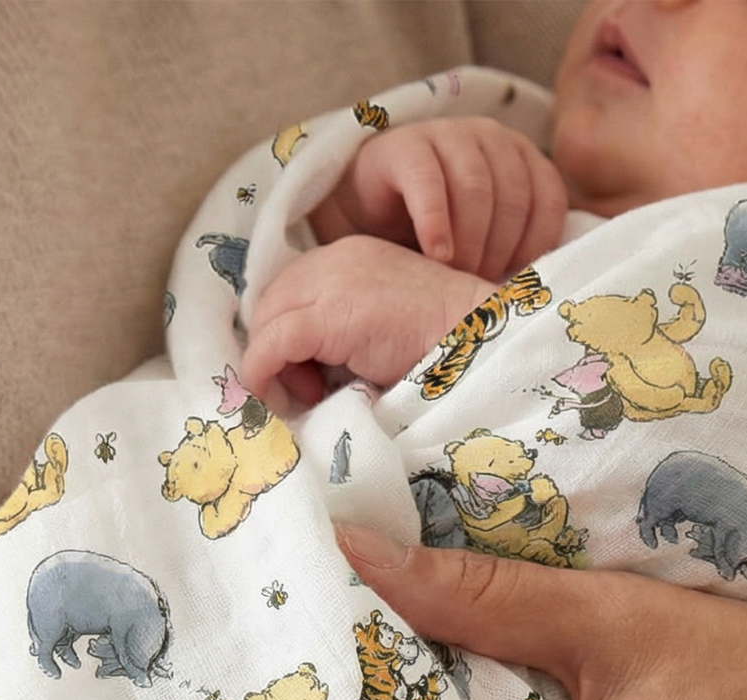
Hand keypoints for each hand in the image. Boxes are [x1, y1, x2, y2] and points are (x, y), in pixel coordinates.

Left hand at [240, 237, 487, 404]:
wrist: (482, 338)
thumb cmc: (443, 347)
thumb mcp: (383, 327)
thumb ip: (345, 332)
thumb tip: (302, 370)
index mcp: (350, 256)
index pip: (290, 290)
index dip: (284, 334)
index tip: (307, 374)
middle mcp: (336, 258)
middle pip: (271, 303)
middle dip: (273, 349)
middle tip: (306, 388)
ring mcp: (333, 281)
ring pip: (267, 322)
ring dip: (272, 365)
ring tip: (310, 394)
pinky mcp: (331, 314)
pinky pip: (273, 344)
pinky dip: (263, 373)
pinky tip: (283, 397)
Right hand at [309, 119, 566, 281]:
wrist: (366, 208)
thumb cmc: (430, 233)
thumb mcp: (481, 238)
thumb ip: (512, 247)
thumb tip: (540, 288)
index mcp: (519, 156)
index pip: (548, 198)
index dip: (535, 245)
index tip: (512, 279)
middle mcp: (491, 137)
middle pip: (514, 197)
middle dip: (499, 250)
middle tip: (477, 284)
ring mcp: (449, 134)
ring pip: (477, 189)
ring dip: (471, 241)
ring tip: (455, 275)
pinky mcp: (407, 146)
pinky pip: (430, 183)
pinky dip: (436, 224)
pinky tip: (436, 255)